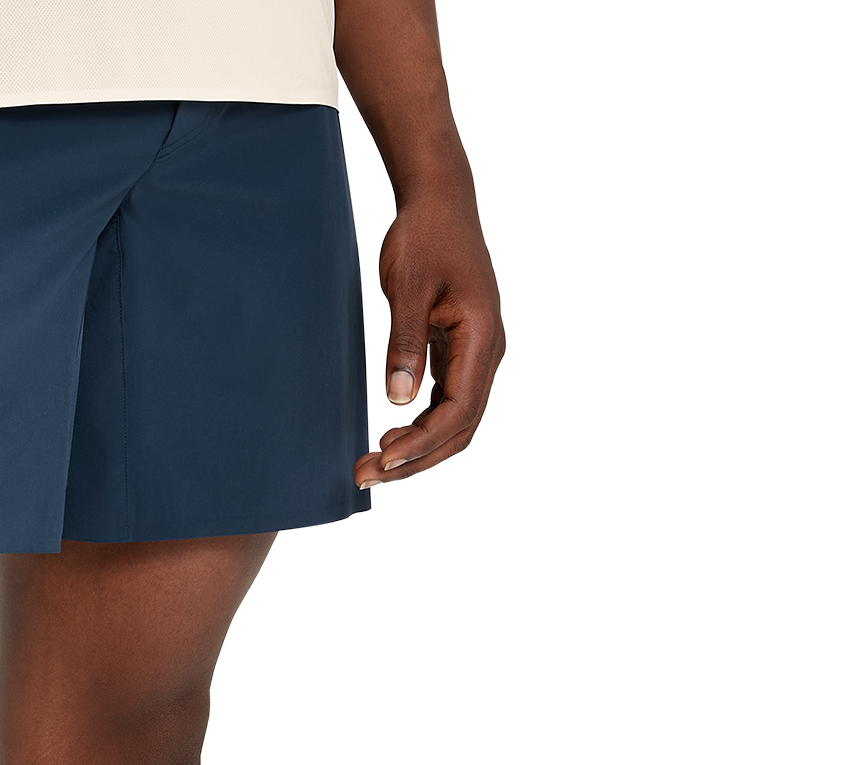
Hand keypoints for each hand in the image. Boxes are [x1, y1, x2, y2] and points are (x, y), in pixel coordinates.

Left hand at [352, 188, 503, 487]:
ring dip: (416, 446)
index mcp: (482, 337)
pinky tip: (389, 435)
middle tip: (365, 474)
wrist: (439, 202)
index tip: (383, 457)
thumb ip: (405, 342)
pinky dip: (419, 424)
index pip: (458, 411)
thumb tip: (397, 399)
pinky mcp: (458, 353)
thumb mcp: (408, 286)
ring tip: (372, 462)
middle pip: (457, 427)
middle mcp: (486, 352)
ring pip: (452, 420)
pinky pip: (445, 402)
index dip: (422, 441)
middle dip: (414, 457)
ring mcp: (475, 354)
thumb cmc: (424, 236)